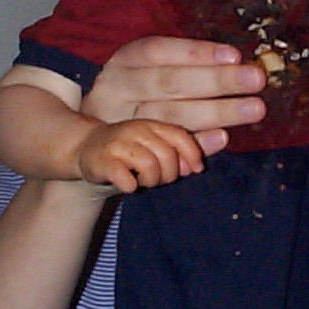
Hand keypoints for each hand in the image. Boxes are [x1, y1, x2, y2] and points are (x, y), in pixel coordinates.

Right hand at [75, 119, 204, 193]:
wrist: (85, 149)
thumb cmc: (130, 150)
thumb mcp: (158, 145)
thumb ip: (185, 147)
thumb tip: (222, 138)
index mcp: (152, 123)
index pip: (179, 135)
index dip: (192, 153)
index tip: (197, 169)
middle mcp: (135, 128)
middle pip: (167, 154)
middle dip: (170, 173)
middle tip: (160, 178)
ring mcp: (117, 143)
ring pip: (149, 165)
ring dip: (152, 180)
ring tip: (143, 180)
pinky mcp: (102, 160)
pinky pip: (124, 177)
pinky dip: (131, 185)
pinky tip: (129, 184)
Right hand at [82, 37, 265, 155]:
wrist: (90, 145)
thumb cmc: (134, 97)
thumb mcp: (146, 73)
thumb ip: (182, 66)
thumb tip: (235, 61)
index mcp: (124, 62)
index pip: (159, 51)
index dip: (195, 52)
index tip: (234, 55)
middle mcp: (117, 88)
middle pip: (169, 82)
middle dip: (216, 80)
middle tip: (257, 79)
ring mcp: (119, 122)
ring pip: (170, 116)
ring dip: (216, 112)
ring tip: (254, 109)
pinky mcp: (125, 152)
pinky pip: (166, 148)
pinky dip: (196, 142)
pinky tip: (223, 137)